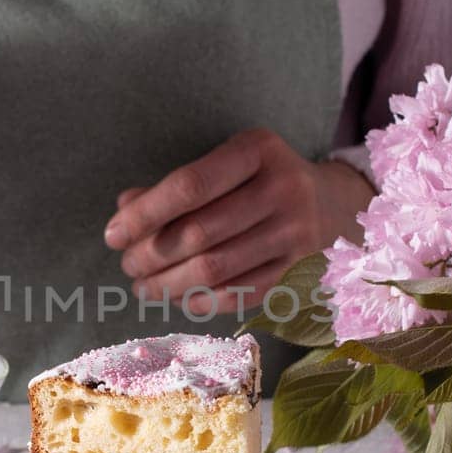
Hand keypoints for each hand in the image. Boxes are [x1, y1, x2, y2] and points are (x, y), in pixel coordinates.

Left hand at [104, 128, 372, 315]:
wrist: (337, 205)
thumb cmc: (263, 181)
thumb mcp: (228, 165)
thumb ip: (177, 185)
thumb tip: (125, 209)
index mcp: (258, 150)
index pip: (190, 185)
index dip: (144, 214)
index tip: (113, 235)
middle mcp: (283, 189)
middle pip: (199, 232)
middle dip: (151, 254)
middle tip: (128, 265)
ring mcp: (296, 233)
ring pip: (215, 270)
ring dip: (168, 284)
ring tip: (143, 286)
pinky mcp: (300, 271)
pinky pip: (238, 294)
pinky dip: (200, 301)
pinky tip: (179, 297)